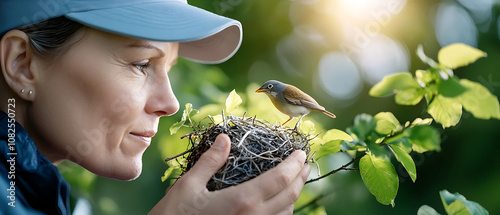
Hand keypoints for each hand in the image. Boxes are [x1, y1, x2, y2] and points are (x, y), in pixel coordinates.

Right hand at [149, 134, 310, 214]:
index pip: (279, 179)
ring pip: (286, 214)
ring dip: (294, 196)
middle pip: (289, 197)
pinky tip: (277, 204)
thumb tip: (225, 139)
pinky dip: (282, 212)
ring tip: (294, 181)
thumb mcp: (188, 186)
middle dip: (301, 178)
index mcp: (242, 201)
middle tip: (304, 164)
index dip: (294, 165)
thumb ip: (210, 162)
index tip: (301, 153)